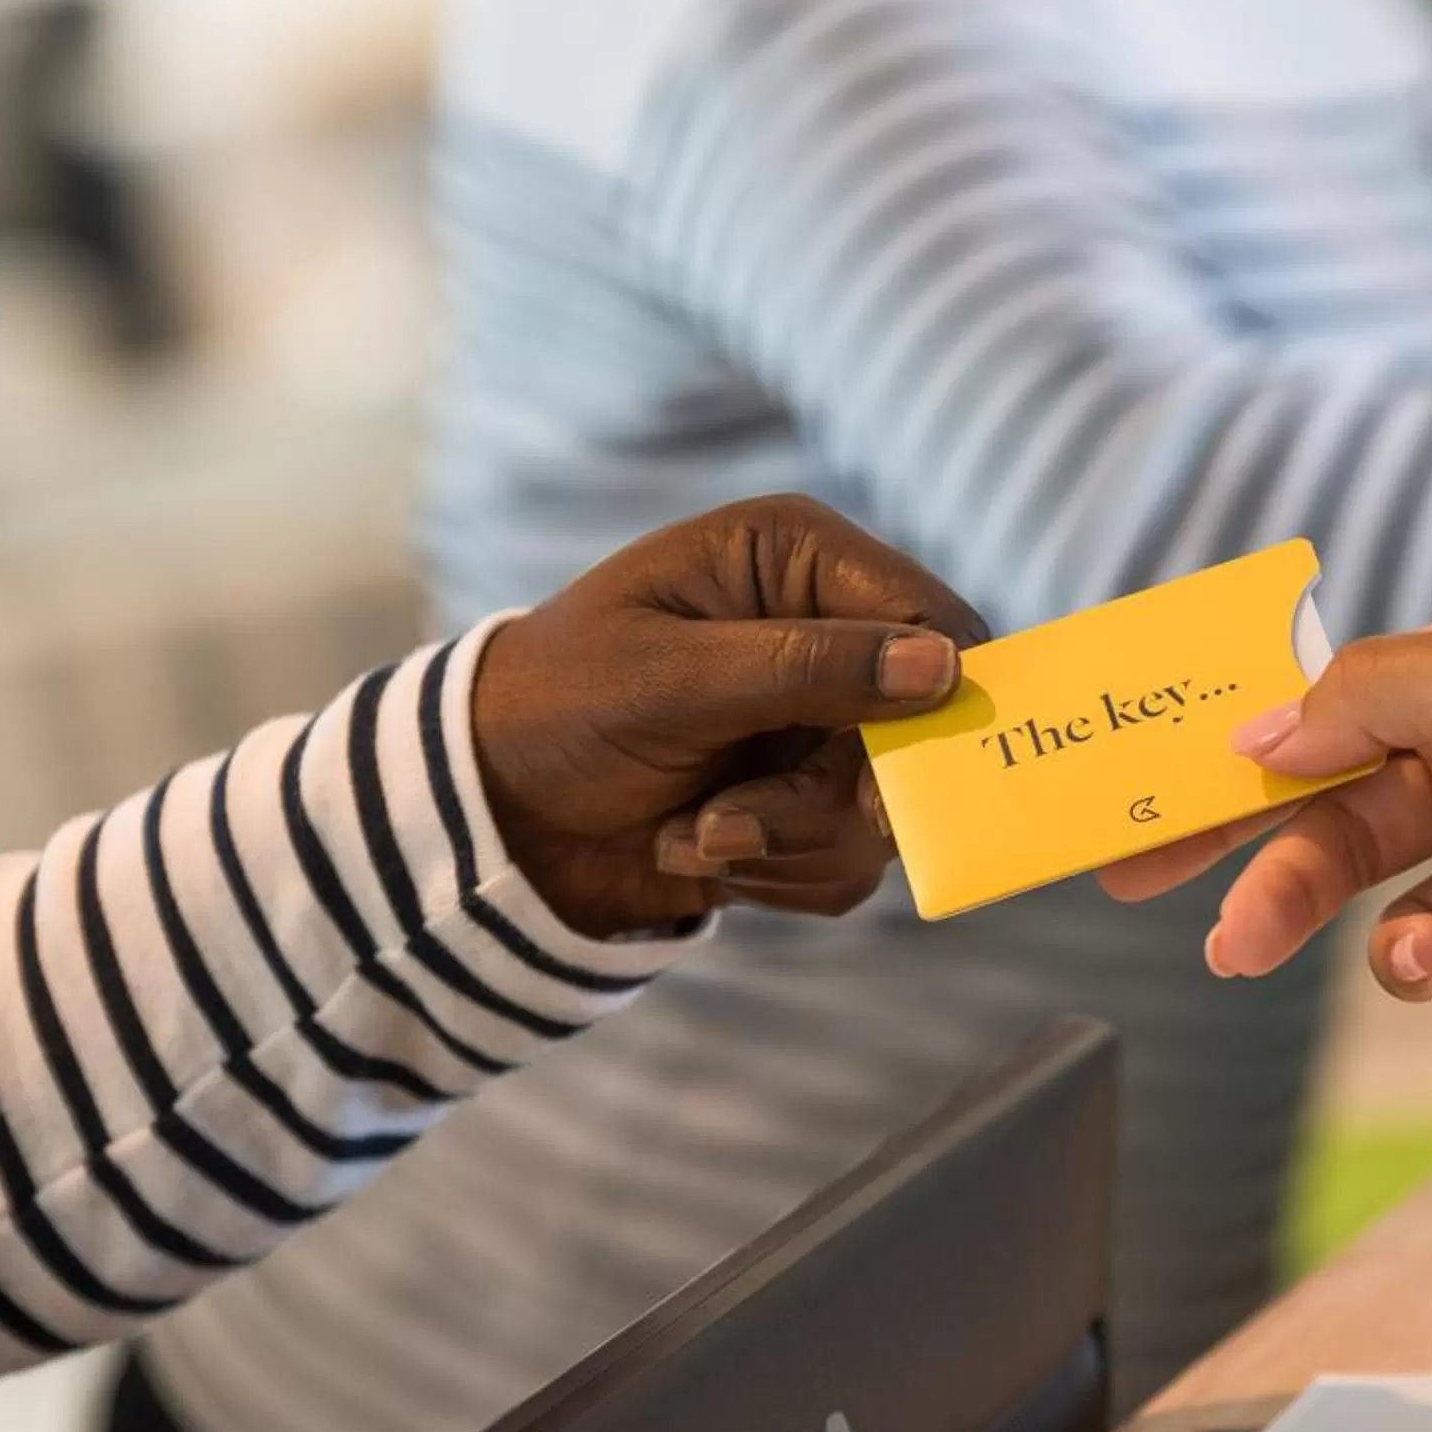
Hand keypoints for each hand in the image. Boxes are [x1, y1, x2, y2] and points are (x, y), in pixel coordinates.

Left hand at [472, 495, 985, 936]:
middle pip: (922, 728)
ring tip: (693, 831)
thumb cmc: (558, 704)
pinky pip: (851, 861)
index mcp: (797, 559)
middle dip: (834, 792)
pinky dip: (776, 871)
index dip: (935, 696)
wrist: (490, 814)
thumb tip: (942, 667)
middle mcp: (826, 632)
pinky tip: (694, 845)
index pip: (928, 617)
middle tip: (745, 822)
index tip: (895, 774)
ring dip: (787, 837)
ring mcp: (823, 723)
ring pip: (887, 808)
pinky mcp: (811, 802)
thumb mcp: (669, 677)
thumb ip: (806, 666)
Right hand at [1102, 591, 1431, 1054]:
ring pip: (1420, 931)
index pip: (1313, 741)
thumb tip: (1250, 735)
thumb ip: (1375, 699)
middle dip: (1282, 892)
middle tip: (1232, 940)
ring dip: (1401, 954)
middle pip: (1346, 844)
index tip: (1130, 845)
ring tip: (1424, 956)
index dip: (1223, 791)